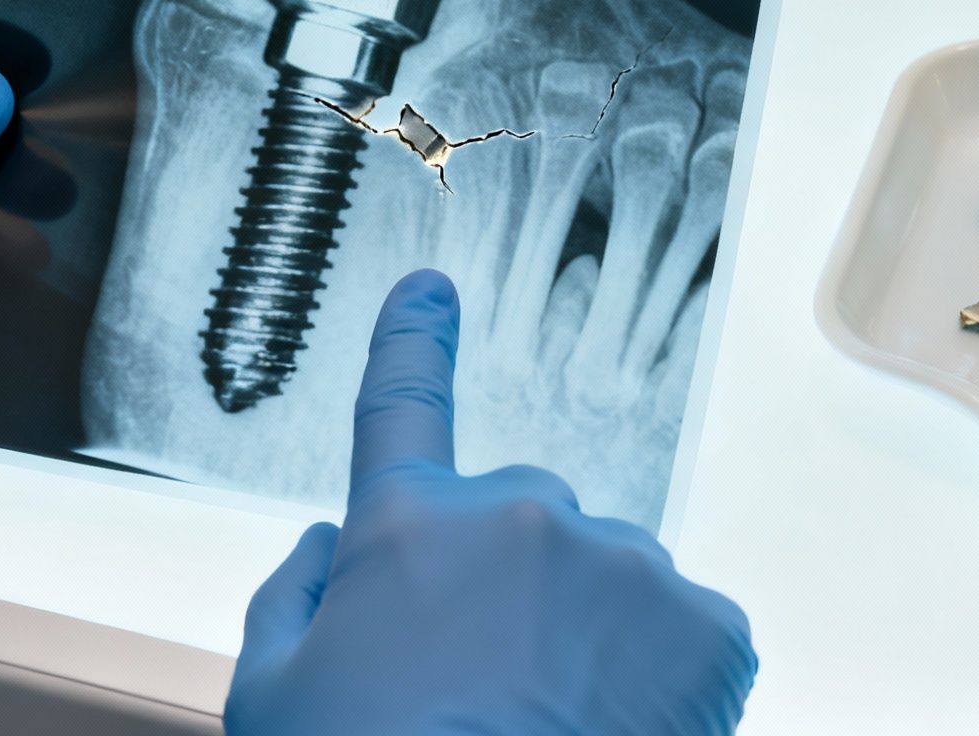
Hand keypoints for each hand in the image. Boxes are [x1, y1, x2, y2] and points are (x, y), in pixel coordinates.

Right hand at [225, 270, 757, 734]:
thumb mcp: (271, 703)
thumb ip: (288, 601)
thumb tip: (326, 548)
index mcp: (408, 528)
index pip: (403, 404)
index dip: (414, 339)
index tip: (431, 288)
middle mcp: (521, 517)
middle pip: (518, 521)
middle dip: (507, 579)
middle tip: (487, 683)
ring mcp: (623, 564)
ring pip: (604, 577)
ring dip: (587, 630)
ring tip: (554, 723)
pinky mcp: (707, 625)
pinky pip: (682, 629)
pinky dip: (660, 675)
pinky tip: (619, 731)